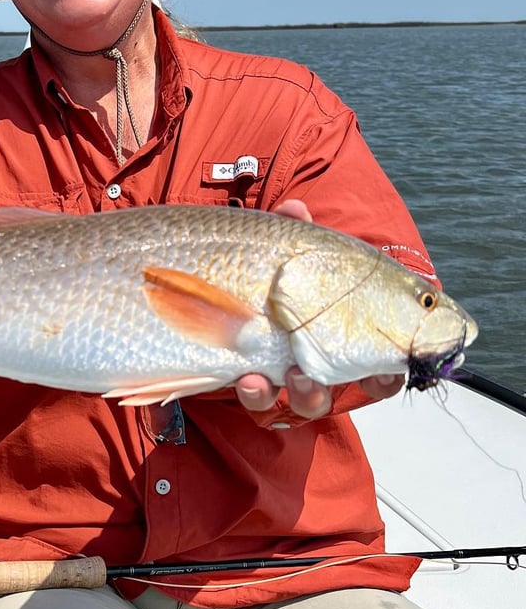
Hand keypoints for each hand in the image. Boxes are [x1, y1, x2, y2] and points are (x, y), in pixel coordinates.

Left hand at [235, 199, 403, 418]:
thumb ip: (291, 230)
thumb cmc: (265, 264)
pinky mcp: (253, 378)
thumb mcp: (281, 246)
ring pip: (311, 399)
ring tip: (297, 375)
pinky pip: (261, 399)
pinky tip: (250, 378)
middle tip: (365, 376)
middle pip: (359, 382)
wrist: (212, 281)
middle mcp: (323, 350)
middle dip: (370, 383)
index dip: (396, 365)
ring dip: (310, 393)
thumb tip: (295, 209)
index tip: (395, 367)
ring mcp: (287, 369)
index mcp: (345, 322)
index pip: (386, 351)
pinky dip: (259, 393)